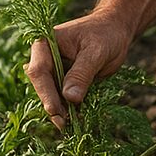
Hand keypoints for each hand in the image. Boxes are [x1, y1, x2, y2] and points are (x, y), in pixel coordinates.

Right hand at [25, 7, 133, 129]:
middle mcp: (44, 58)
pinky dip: (69, 108)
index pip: (39, 70)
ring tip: (71, 124)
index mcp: (45, 44)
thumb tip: (69, 97)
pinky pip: (62, 97)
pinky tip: (76, 119)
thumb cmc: (106, 34)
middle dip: (53, 105)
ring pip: (51, 95)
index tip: (54, 110)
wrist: (115, 31)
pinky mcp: (63, 81)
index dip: (45, 92)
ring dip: (60, 110)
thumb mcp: (96, 52)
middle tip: (64, 123)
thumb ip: (82, 73)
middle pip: (43, 86)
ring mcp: (53, 71)